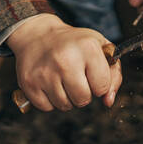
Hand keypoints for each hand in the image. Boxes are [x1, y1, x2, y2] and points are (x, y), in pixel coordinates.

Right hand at [6, 14, 121, 111]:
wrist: (37, 35)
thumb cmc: (74, 44)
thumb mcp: (99, 48)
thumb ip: (113, 75)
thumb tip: (108, 101)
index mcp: (87, 47)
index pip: (102, 87)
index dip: (99, 83)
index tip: (91, 73)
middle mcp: (66, 59)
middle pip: (83, 100)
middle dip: (83, 93)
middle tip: (76, 78)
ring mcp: (45, 72)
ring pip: (65, 106)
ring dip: (66, 98)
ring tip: (62, 79)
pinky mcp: (29, 83)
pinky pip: (47, 107)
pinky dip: (50, 100)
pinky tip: (49, 83)